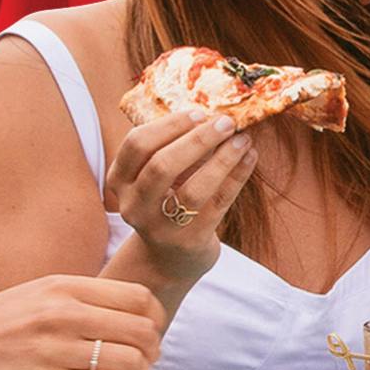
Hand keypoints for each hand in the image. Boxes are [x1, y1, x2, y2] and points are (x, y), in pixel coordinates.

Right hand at [0, 272, 163, 369]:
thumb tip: (121, 312)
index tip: (146, 336)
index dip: (153, 320)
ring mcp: (57, 350)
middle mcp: (64, 313)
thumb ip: (75, 298)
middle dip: (152, 353)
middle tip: (142, 366)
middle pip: (143, 330)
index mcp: (64, 287)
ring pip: (132, 362)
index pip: (137, 298)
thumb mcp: (33, 295)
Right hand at [104, 89, 256, 279]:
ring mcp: (161, 227)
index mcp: (119, 181)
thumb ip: (171, 147)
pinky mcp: (190, 240)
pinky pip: (218, 203)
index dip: (168, 125)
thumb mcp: (155, 177)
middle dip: (197, 139)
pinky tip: (250, 156)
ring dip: (222, 158)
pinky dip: (237, 176)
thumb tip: (213, 112)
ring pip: (193, 189)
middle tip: (225, 122)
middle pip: (161, 166)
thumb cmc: (166, 202)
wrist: (170, 257)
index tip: (198, 113)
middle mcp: (135, 206)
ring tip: (243, 139)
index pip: (136, 145)